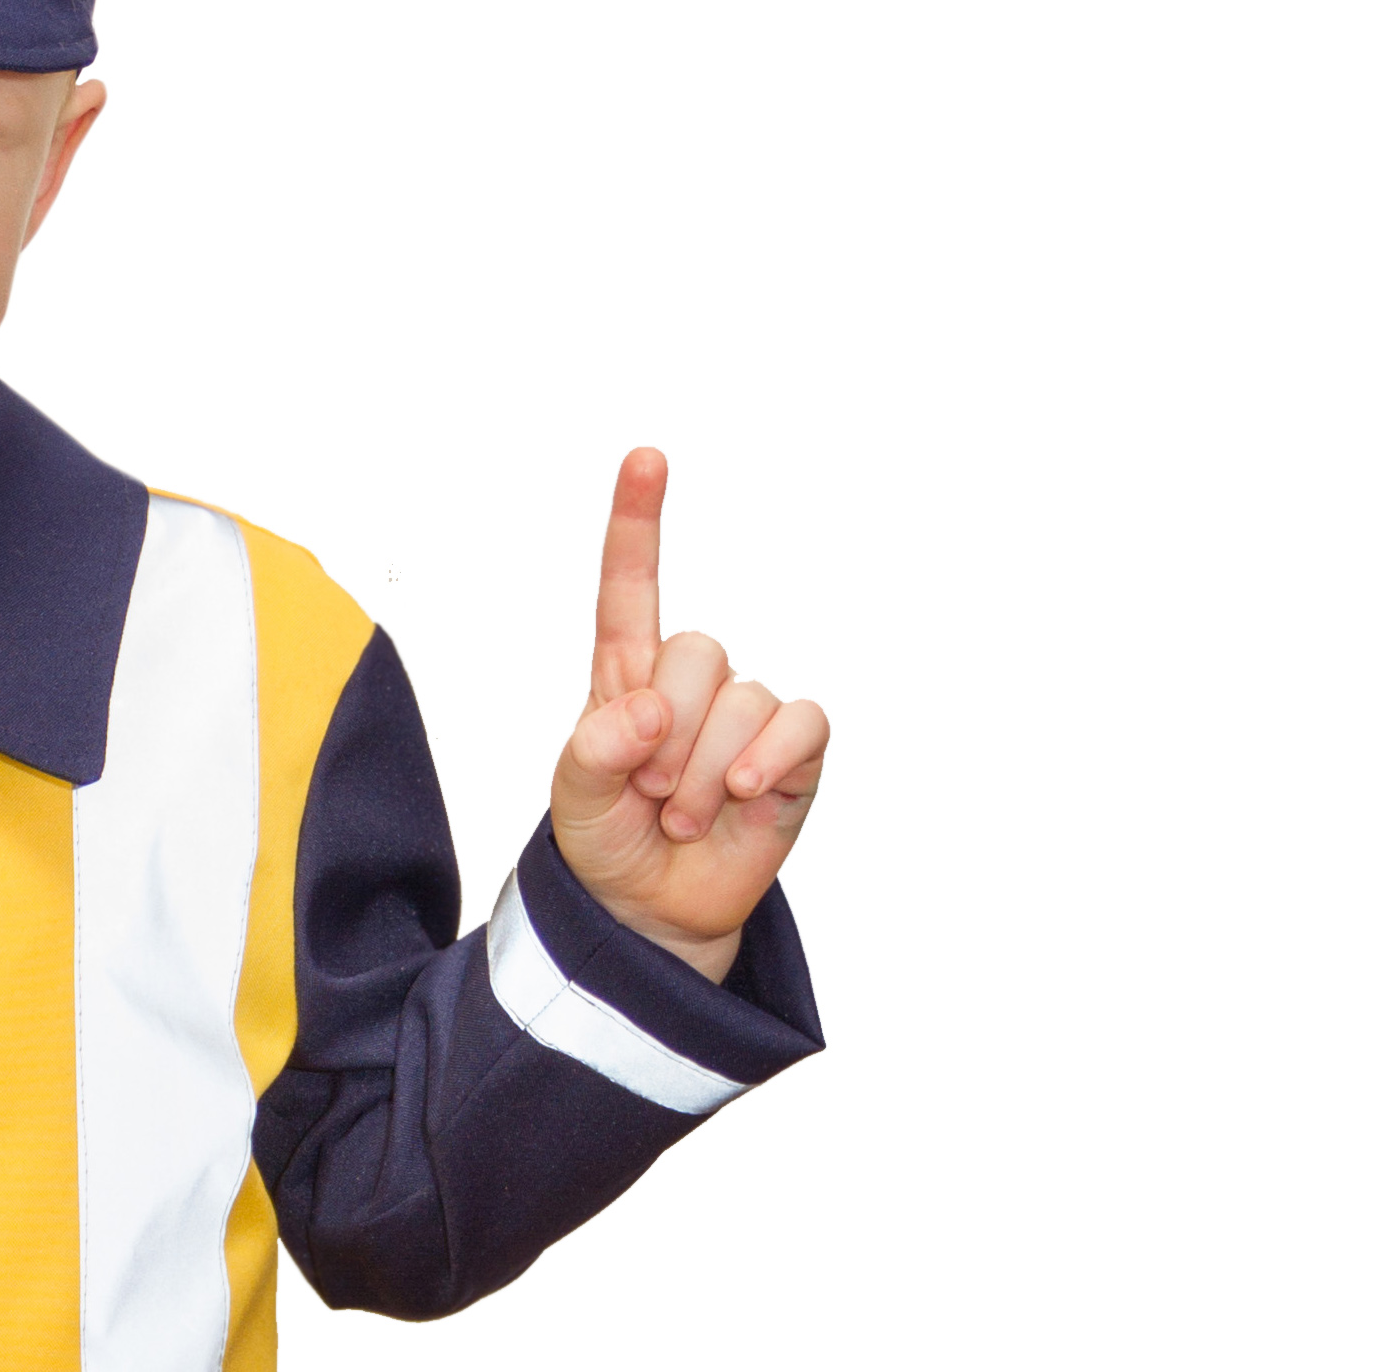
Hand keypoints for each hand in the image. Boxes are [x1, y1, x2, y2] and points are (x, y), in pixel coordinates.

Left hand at [548, 448, 827, 982]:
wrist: (650, 914)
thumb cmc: (606, 845)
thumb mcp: (573, 799)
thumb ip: (592, 749)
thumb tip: (649, 710)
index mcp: (627, 677)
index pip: (631, 590)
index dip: (639, 523)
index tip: (645, 457)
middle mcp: (691, 685)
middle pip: (697, 648)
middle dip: (667, 731)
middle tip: (649, 792)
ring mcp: (746, 715)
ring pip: (742, 697)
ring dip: (705, 769)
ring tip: (683, 814)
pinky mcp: (794, 751)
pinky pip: (799, 722)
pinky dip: (765, 760)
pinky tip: (740, 797)